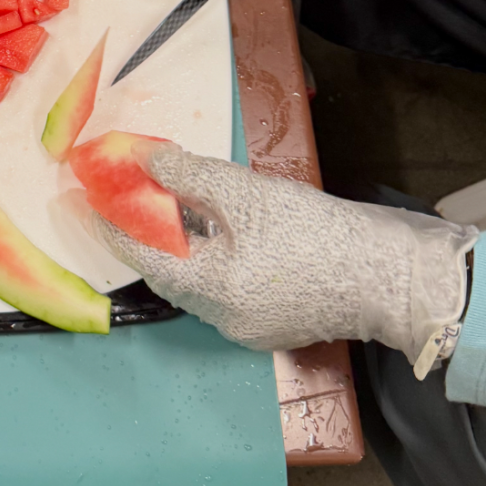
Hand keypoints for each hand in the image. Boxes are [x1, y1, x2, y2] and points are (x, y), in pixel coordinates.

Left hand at [88, 145, 475, 373]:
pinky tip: (219, 227)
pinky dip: (213, 257)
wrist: (395, 275)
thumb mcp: (246, 193)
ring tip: (172, 202)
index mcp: (210, 292)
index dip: (113, 224)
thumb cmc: (319, 234)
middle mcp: (223, 320)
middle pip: (168, 272)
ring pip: (198, 280)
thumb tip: (142, 159)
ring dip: (182, 243)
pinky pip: (227, 288)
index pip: (142, 257)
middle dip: (148, 232)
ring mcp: (250, 327)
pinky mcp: (276, 323)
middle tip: (131, 194)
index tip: (91, 198)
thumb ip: (187, 175)